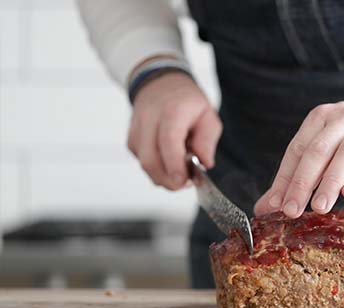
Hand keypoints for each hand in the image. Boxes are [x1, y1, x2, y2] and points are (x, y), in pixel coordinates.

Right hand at [128, 72, 221, 189]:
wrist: (160, 84)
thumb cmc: (186, 102)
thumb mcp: (208, 115)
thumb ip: (207, 140)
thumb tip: (205, 163)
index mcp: (172, 111)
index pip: (168, 141)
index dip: (174, 165)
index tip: (183, 181)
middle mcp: (149, 119)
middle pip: (150, 159)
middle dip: (168, 180)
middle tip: (186, 182)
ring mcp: (136, 129)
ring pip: (144, 164)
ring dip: (163, 175)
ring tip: (181, 168)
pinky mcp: (131, 140)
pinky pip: (142, 162)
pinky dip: (156, 168)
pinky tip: (168, 160)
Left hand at [254, 93, 343, 217]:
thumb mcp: (331, 145)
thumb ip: (302, 174)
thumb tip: (266, 208)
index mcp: (321, 118)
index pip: (297, 149)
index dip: (284, 178)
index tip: (274, 205)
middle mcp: (343, 118)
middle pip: (318, 150)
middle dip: (302, 182)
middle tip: (291, 211)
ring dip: (330, 181)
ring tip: (319, 207)